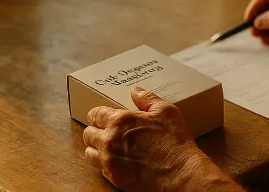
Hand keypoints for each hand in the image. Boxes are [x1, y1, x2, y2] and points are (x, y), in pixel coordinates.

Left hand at [83, 87, 239, 191]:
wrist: (179, 172)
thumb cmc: (174, 141)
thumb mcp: (166, 112)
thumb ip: (147, 99)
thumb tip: (136, 91)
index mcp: (119, 121)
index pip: (95, 114)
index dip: (98, 114)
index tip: (103, 116)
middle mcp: (109, 141)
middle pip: (88, 133)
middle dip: (96, 130)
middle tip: (106, 130)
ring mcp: (109, 161)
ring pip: (89, 153)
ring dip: (97, 148)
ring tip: (108, 146)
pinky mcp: (114, 177)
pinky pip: (99, 169)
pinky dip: (105, 163)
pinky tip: (118, 160)